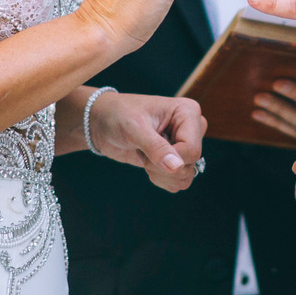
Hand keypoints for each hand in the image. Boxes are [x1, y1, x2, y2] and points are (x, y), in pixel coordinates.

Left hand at [87, 90, 207, 192]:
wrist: (103, 123)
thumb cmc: (118, 115)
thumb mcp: (135, 128)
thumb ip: (156, 148)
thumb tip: (176, 167)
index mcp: (188, 112)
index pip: (192, 150)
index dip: (168, 158)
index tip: (145, 148)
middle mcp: (191, 128)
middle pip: (190, 164)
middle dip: (162, 167)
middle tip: (143, 150)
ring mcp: (184, 145)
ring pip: (185, 177)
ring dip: (160, 174)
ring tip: (145, 154)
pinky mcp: (175, 159)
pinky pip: (178, 182)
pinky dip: (160, 179)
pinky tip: (147, 161)